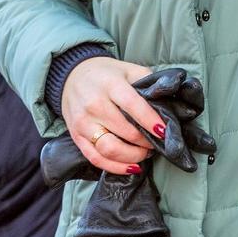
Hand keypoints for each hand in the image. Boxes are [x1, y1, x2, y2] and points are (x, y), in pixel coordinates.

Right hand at [60, 58, 162, 174]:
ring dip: (134, 156)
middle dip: (147, 142)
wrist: (71, 75)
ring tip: (144, 153)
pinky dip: (116, 167)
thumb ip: (147, 82)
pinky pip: (96, 158)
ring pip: (111, 149)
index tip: (164, 131)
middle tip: (156, 142)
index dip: (150, 121)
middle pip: (126, 132)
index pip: (132, 105)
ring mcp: (83, 123)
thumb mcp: (128, 69)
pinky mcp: (76, 136)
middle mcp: (94, 104)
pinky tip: (131, 167)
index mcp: (110, 84)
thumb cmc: (105, 74)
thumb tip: (167, 103)